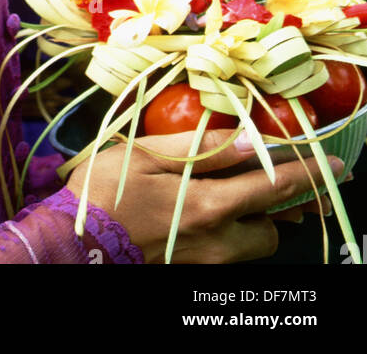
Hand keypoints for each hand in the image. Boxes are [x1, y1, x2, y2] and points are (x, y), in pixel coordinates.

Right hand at [67, 128, 344, 262]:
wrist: (74, 245)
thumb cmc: (104, 193)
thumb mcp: (148, 155)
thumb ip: (202, 147)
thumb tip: (250, 140)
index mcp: (209, 206)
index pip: (274, 189)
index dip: (308, 175)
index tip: (334, 165)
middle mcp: (217, 241)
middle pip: (271, 228)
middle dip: (275, 205)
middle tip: (264, 176)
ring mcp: (205, 261)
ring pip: (251, 244)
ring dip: (252, 219)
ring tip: (232, 190)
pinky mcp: (192, 269)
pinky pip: (227, 251)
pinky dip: (230, 230)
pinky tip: (207, 209)